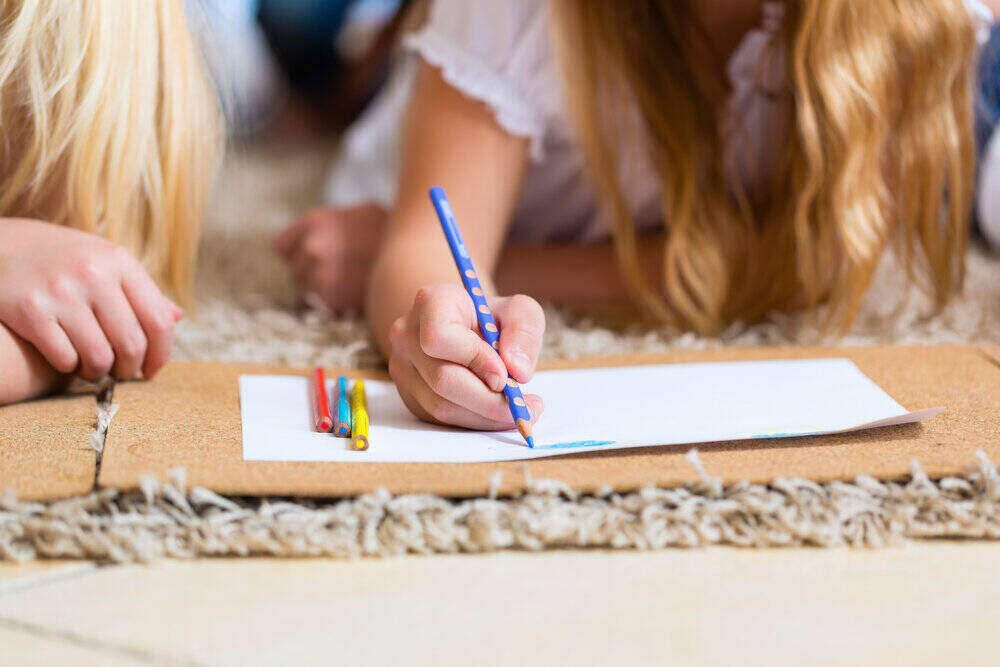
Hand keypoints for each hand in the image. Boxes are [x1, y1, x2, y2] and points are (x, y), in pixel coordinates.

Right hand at [0, 219, 181, 381]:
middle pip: (131, 344)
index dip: (161, 354)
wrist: (2, 246)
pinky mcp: (31, 311)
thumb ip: (139, 290)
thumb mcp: (105, 261)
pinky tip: (68, 359)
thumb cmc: (64, 260)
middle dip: (129, 368)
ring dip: (99, 372)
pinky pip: (65, 358)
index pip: (158, 321)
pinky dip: (69, 367)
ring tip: (94, 368)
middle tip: (121, 372)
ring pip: (99, 357)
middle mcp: (93, 274)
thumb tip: (177, 317)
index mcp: (119, 260)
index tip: (152, 369)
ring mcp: (61, 292)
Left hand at [272, 204, 385, 312]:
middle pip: (296, 270)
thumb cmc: (391, 233)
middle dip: (313, 271)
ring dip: (324, 289)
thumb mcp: (361, 212)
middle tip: (344, 269)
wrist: (416, 257)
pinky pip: (324, 304)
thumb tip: (311, 241)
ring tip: (352, 280)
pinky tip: (357, 292)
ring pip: (307, 290)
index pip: (281, 247)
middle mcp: (313, 248)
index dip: (298, 252)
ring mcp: (320, 276)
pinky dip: (338, 302)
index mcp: (314, 222)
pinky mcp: (333, 301)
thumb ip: (330, 223)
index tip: (318, 256)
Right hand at [387, 283, 544, 428]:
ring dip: (486, 416)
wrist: (464, 328)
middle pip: (443, 379)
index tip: (506, 374)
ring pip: (442, 406)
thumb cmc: (492, 317)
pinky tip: (497, 412)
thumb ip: (524, 331)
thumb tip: (518, 371)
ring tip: (519, 410)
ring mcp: (403, 368)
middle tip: (525, 406)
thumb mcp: (519, 310)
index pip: (440, 335)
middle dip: (489, 400)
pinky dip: (476, 421)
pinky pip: (442, 419)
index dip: (475, 359)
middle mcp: (408, 334)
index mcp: (432, 302)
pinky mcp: (410, 396)